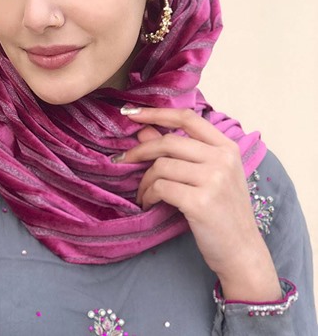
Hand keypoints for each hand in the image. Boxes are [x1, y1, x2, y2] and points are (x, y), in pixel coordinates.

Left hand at [116, 107, 280, 301]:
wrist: (242, 252)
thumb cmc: (222, 212)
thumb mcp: (206, 176)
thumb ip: (178, 151)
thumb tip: (144, 131)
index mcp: (227, 147)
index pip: (187, 117)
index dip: (156, 112)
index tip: (132, 113)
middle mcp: (223, 159)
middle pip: (168, 142)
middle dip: (140, 151)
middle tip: (123, 160)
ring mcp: (214, 179)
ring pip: (161, 166)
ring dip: (144, 181)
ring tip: (144, 193)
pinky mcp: (200, 201)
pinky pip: (160, 187)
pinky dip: (148, 195)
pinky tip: (149, 203)